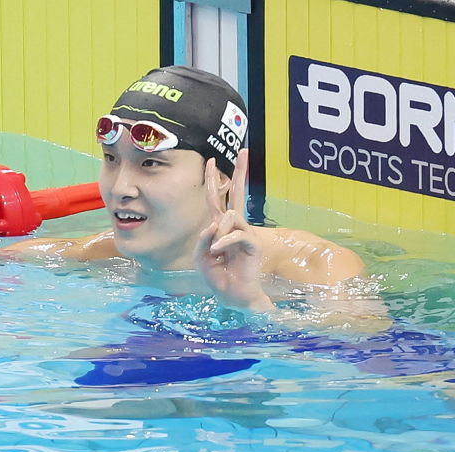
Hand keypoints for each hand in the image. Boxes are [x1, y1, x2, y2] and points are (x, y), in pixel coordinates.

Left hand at [194, 150, 273, 311]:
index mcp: (221, 228)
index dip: (213, 180)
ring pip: (232, 216)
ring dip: (219, 232)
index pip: (217, 199)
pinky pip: (237, 234)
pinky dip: (225, 242)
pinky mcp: (253, 245)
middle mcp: (234, 227)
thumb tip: (214, 224)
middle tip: (244, 151)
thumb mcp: (201, 257)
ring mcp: (245, 234)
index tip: (211, 161)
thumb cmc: (218, 277)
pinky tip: (219, 251)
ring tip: (216, 251)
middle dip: (240, 172)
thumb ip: (202, 239)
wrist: (234, 296)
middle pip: (236, 194)